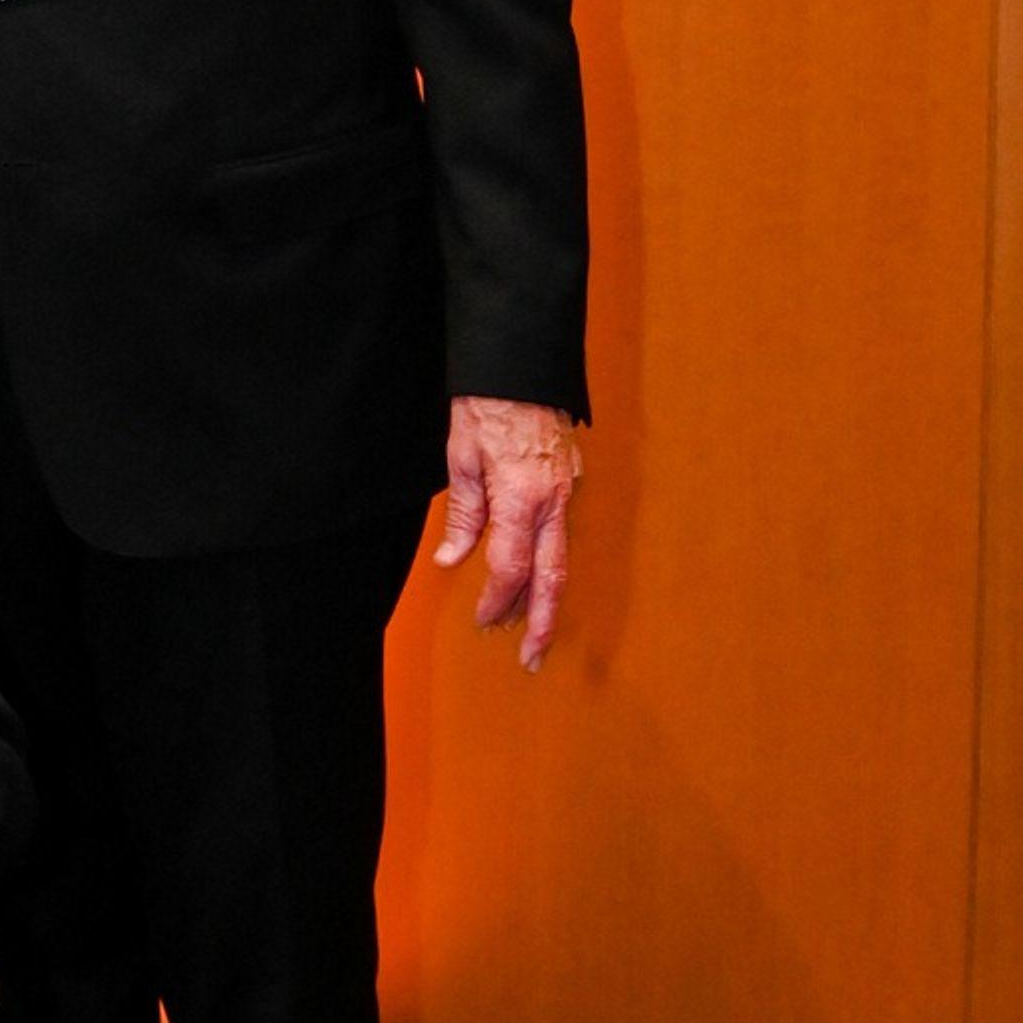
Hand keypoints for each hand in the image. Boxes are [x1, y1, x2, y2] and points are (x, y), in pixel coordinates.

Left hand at [432, 395, 581, 671]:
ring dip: (545, 595)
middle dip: (543, 623)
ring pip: (560, 557)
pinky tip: (534, 574)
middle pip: (552, 577)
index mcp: (522, 497)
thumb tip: (451, 559)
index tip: (484, 620)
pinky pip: (561, 531)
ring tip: (529, 627)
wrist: (521, 364)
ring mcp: (567, 490)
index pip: (510, 567)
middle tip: (532, 659)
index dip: (496, 600)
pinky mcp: (570, 480)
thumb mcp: (460, 458)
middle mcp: (553, 500)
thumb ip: (463, 515)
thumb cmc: (487, 404)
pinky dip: (548, 560)